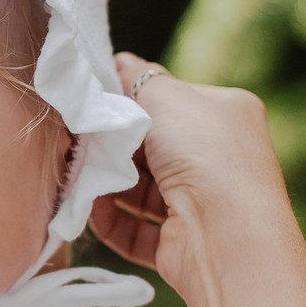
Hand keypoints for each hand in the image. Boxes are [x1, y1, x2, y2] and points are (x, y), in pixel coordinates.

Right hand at [89, 53, 293, 303]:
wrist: (227, 236)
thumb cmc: (205, 155)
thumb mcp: (169, 99)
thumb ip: (138, 79)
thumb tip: (118, 62)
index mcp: (227, 116)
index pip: (173, 102)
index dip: (133, 101)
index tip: (96, 104)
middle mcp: (218, 160)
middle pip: (151, 148)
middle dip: (114, 147)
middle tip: (78, 142)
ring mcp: (200, 205)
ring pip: (140, 191)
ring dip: (107, 184)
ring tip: (78, 177)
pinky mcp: (180, 244)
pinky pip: (137, 229)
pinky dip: (111, 220)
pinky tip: (89, 210)